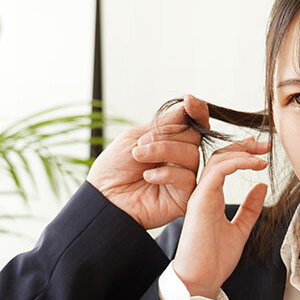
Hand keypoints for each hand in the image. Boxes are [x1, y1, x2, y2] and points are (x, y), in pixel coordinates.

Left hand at [87, 94, 208, 229]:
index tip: (190, 102)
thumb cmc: (114, 169)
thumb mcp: (136, 136)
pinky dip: (166, 173)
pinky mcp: (184, 196)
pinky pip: (187, 177)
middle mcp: (180, 158)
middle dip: (165, 137)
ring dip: (162, 151)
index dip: (196, 110)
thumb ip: (165, 123)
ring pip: (191, 154)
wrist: (103, 197)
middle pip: (193, 136)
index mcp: (171, 141)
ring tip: (140, 158)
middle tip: (140, 146)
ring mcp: (184, 177)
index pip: (193, 123)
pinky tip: (149, 177)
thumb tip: (189, 105)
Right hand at [172, 138, 270, 298]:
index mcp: (210, 198)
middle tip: (266, 144)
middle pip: (220, 157)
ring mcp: (200, 196)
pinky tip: (254, 164)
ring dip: (243, 152)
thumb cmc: (215, 260)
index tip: (262, 150)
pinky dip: (236, 163)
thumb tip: (262, 187)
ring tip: (263, 153)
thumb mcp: (240, 229)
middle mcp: (203, 193)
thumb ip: (250, 209)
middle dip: (244, 147)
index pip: (223, 165)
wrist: (200, 280)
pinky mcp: (200, 201)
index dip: (242, 153)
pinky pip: (217, 172)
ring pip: (218, 161)